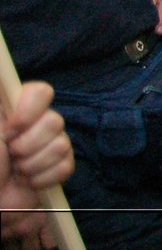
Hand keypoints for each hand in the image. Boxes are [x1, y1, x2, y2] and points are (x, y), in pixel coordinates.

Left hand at [0, 82, 69, 247]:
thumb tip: (0, 67)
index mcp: (15, 111)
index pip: (41, 92)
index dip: (31, 111)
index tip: (11, 129)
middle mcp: (34, 125)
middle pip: (56, 120)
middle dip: (29, 145)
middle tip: (11, 155)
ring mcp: (48, 146)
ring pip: (62, 144)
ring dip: (33, 164)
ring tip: (17, 172)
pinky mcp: (58, 168)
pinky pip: (67, 165)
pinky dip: (44, 178)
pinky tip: (28, 182)